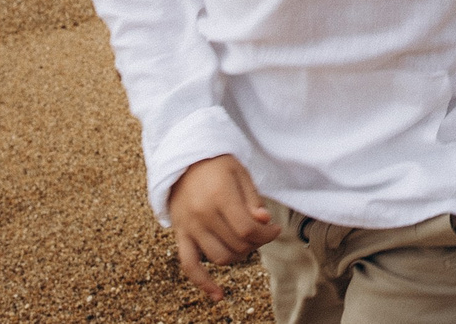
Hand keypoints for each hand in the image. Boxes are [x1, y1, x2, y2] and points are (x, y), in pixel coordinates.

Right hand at [167, 154, 279, 300]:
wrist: (183, 161)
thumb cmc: (216, 164)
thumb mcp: (240, 173)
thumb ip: (252, 199)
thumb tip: (265, 222)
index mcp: (219, 196)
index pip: (247, 229)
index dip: (267, 234)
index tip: (275, 229)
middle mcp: (202, 214)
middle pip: (236, 244)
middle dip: (256, 243)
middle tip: (262, 233)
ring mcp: (189, 226)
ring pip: (219, 257)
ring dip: (239, 256)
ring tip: (246, 244)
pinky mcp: (180, 234)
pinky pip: (189, 265)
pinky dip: (203, 282)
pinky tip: (218, 295)